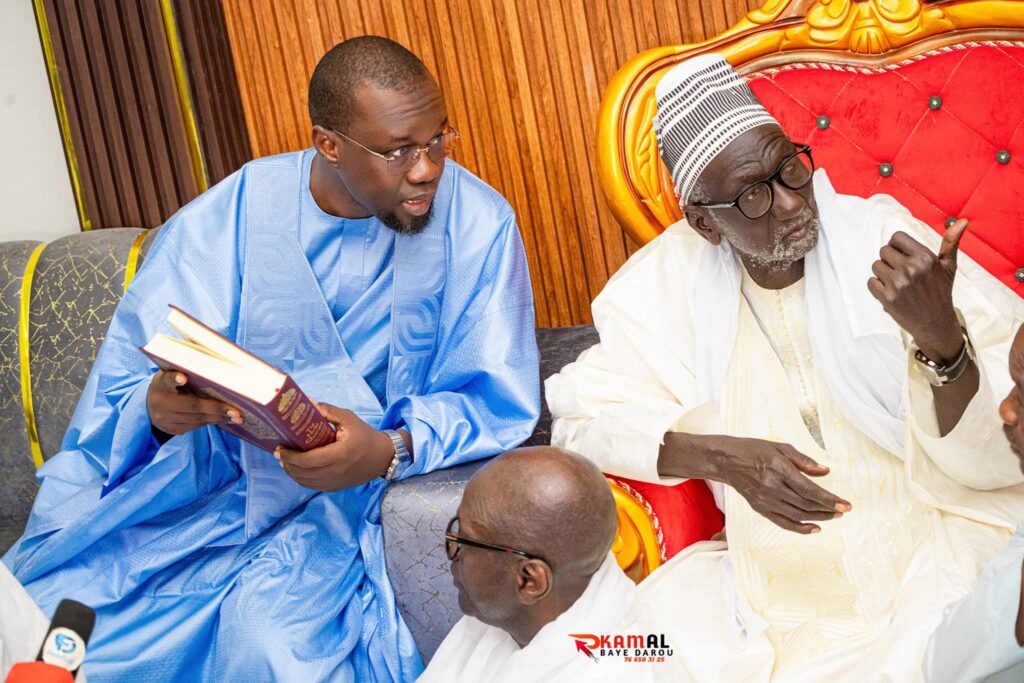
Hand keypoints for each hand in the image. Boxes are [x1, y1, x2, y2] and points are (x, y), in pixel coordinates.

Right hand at [146, 370, 241, 435]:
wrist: (149, 405)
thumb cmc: (169, 384)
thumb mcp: (171, 374)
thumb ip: (186, 371)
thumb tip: (215, 370)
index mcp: (161, 384)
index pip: (166, 380)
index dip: (174, 378)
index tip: (182, 377)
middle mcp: (161, 403)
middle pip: (192, 406)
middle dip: (217, 409)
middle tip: (236, 412)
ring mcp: (165, 419)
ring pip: (196, 419)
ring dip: (218, 418)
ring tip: (236, 417)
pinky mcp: (171, 429)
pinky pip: (195, 426)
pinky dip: (210, 421)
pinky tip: (224, 418)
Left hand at [275, 403, 395, 490]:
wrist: (383, 456)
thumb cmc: (365, 435)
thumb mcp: (348, 418)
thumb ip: (328, 411)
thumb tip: (307, 402)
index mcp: (339, 454)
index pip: (307, 460)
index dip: (290, 456)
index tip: (280, 448)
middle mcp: (336, 471)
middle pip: (303, 473)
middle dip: (287, 464)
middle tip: (280, 453)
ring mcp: (335, 482)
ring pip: (305, 482)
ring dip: (292, 473)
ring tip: (286, 462)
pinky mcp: (336, 487)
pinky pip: (313, 487)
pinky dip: (302, 480)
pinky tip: (298, 471)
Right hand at [716, 436, 850, 533]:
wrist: (727, 460)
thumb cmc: (754, 450)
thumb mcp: (780, 447)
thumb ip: (804, 460)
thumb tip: (825, 472)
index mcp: (778, 469)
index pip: (809, 489)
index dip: (829, 499)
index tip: (845, 504)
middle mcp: (772, 487)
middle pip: (806, 504)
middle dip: (828, 509)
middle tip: (843, 510)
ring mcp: (765, 500)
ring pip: (797, 515)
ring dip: (819, 518)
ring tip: (834, 516)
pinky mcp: (760, 508)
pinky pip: (783, 522)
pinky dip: (800, 528)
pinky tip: (815, 528)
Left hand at [868, 219, 968, 363]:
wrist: (935, 324)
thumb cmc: (940, 292)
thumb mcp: (948, 267)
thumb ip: (951, 243)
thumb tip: (962, 221)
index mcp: (925, 258)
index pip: (896, 238)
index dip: (897, 246)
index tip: (903, 255)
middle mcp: (911, 269)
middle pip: (884, 251)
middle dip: (890, 260)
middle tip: (902, 272)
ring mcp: (898, 284)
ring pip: (876, 266)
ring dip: (883, 273)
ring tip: (898, 283)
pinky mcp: (887, 298)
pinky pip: (871, 282)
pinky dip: (877, 287)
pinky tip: (891, 292)